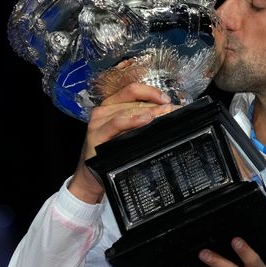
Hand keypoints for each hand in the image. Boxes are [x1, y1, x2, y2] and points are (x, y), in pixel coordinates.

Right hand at [68, 83, 174, 203]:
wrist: (92, 175)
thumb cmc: (111, 153)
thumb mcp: (128, 133)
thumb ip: (142, 121)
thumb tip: (168, 113)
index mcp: (112, 105)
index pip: (133, 91)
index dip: (152, 92)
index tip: (169, 100)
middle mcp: (104, 109)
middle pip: (134, 100)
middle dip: (156, 105)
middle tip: (173, 110)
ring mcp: (99, 121)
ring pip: (127, 109)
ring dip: (149, 111)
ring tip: (164, 114)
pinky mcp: (96, 134)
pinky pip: (117, 122)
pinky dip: (132, 119)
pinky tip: (145, 119)